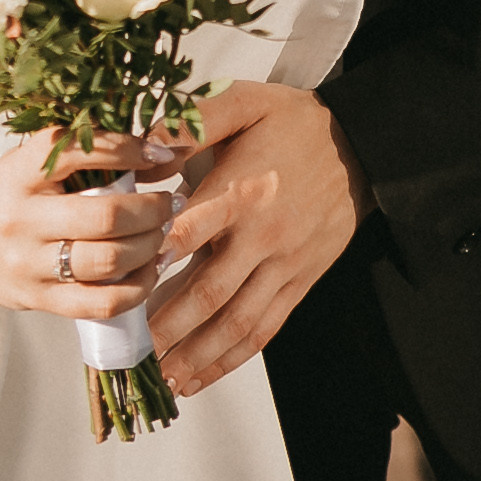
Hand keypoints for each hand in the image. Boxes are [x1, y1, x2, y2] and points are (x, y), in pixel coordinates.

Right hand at [0, 131, 183, 311]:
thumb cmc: (12, 195)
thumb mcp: (39, 164)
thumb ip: (97, 156)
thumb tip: (167, 156)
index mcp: (19, 174)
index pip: (79, 153)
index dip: (128, 151)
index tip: (161, 156)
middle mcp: (21, 219)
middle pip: (106, 216)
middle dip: (153, 209)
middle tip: (171, 202)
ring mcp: (29, 265)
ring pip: (109, 261)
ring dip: (150, 246)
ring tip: (162, 233)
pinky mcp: (40, 300)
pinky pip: (102, 303)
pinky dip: (138, 287)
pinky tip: (151, 269)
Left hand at [146, 81, 371, 395]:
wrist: (360, 146)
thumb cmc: (292, 122)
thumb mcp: (243, 101)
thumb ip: (190, 123)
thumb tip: (140, 151)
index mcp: (242, 189)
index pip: (190, 230)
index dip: (154, 258)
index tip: (120, 282)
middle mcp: (262, 235)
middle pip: (209, 291)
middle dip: (166, 326)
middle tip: (128, 349)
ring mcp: (283, 265)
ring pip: (235, 322)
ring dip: (196, 355)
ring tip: (159, 379)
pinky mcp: (298, 284)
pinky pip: (263, 330)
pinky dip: (230, 359)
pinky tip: (199, 377)